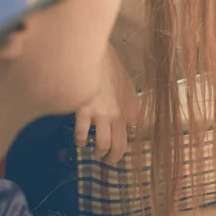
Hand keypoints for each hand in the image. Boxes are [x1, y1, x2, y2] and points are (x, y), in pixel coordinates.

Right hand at [74, 45, 138, 163]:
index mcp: (131, 108)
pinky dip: (80, 141)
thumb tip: (135, 124)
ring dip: (98, 153)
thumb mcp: (127, 87)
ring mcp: (101, 114)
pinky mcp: (84, 111)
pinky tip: (80, 139)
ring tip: (95, 152)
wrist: (93, 54)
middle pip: (119, 146)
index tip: (123, 146)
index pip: (135, 134)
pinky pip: (81, 135)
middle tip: (108, 161)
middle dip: (113, 158)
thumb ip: (131, 107)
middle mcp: (119, 114)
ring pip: (102, 145)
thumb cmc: (111, 69)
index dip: (130, 143)